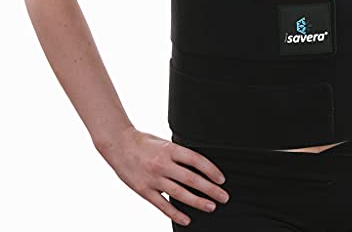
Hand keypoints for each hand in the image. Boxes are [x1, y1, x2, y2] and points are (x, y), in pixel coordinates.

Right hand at [95, 127, 229, 226]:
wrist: (119, 145)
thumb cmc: (144, 142)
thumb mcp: (164, 142)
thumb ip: (178, 154)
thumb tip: (198, 167)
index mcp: (170, 149)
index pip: (197, 161)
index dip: (211, 171)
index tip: (221, 179)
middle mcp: (163, 164)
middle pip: (192, 179)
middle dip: (210, 189)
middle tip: (223, 196)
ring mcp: (153, 178)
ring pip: (180, 194)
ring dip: (198, 202)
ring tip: (211, 206)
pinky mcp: (144, 190)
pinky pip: (162, 205)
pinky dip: (176, 213)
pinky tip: (187, 219)